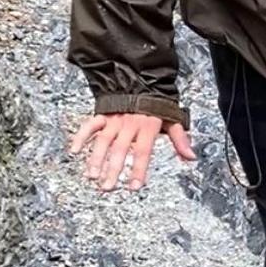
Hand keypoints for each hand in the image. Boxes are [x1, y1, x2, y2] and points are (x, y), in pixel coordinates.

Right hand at [67, 112, 194, 192]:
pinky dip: (81, 136)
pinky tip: (74, 150)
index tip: (134, 186)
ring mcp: (114, 119)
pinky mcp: (103, 114)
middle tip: (107, 187)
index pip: (143, 152)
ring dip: (96, 158)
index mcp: (148, 127)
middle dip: (114, 169)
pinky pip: (90, 125)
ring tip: (92, 175)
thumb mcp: (172, 119)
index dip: (139, 170)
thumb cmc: (157, 104)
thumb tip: (191, 157)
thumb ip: (180, 139)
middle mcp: (130, 124)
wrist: (142, 80)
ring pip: (103, 140)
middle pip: (120, 150)